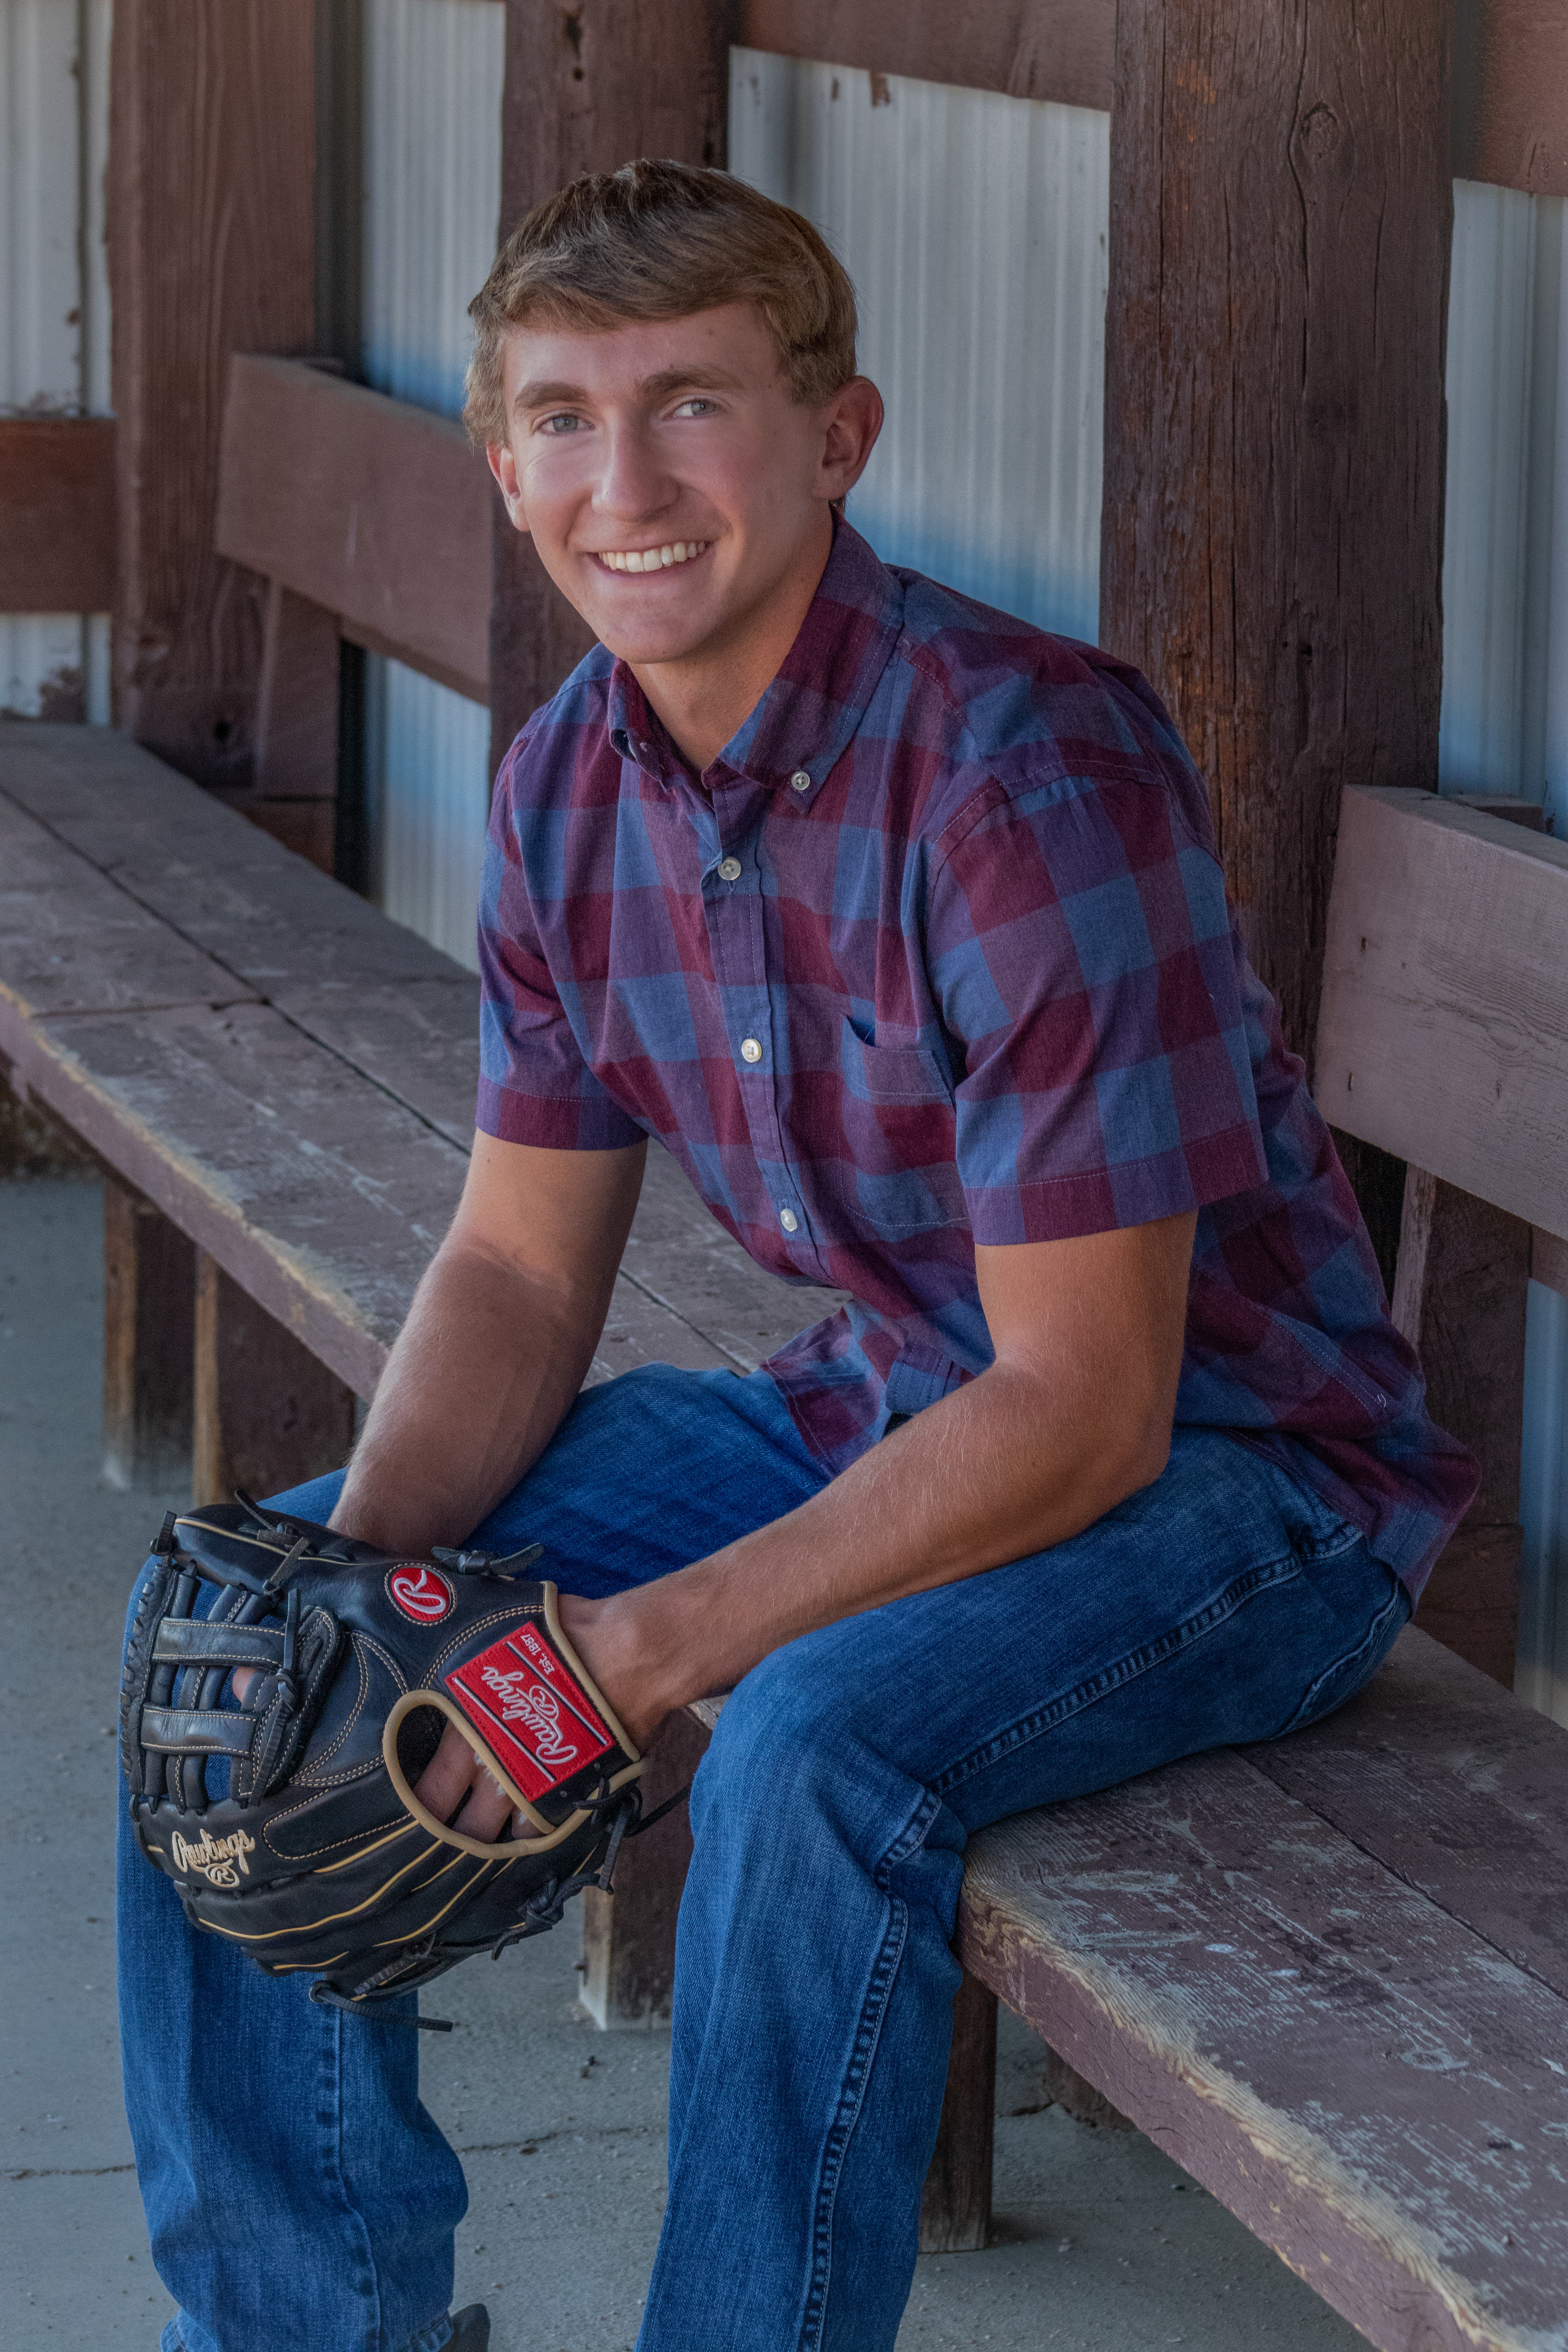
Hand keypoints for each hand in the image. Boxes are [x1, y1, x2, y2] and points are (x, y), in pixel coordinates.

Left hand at [407, 1589, 672, 1842]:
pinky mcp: (572, 1788)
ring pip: (499, 1832)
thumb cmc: (560, 1633)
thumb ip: (468, 1618)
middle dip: (449, 1837)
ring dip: (490, 1840)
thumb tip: (437, 1592)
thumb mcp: (501, 1617)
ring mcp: (534, 1782)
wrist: (625, 1654)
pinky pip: (545, 1825)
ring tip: (479, 1849)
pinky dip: (535, 1829)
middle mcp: (494, 1762)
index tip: (406, 1817)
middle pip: (459, 1823)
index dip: (417, 1807)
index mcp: (466, 1724)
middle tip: (439, 1846)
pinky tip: (527, 1832)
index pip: (428, 1786)